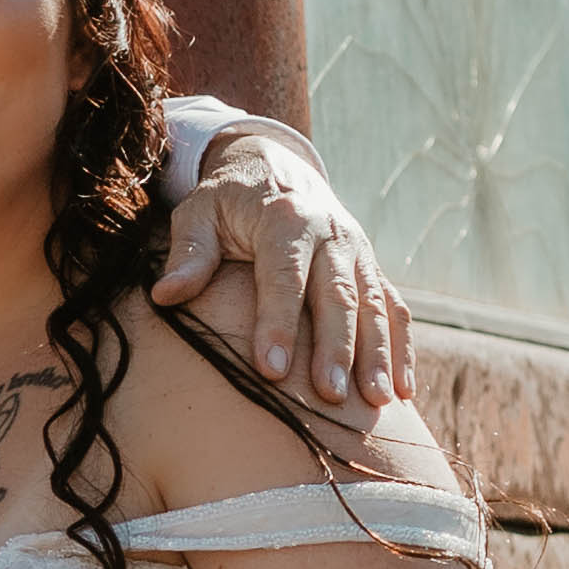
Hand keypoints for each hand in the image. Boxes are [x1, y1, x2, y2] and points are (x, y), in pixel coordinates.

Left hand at [154, 136, 410, 410]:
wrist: (276, 168)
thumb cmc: (228, 202)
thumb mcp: (199, 214)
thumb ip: (188, 253)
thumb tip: (165, 294)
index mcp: (285, 219)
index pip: (283, 275)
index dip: (278, 322)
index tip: (271, 370)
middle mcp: (330, 234)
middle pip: (338, 294)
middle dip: (337, 348)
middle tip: (332, 396)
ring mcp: (358, 252)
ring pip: (373, 304)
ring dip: (379, 354)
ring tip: (377, 400)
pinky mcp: (372, 269)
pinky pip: (394, 308)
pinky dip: (401, 348)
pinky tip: (403, 391)